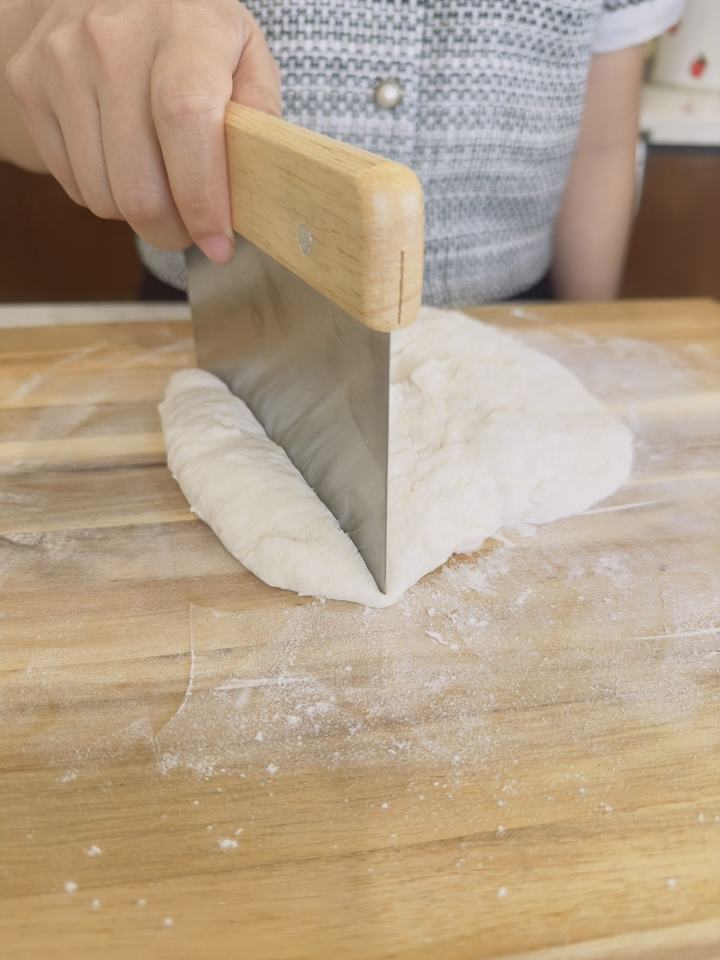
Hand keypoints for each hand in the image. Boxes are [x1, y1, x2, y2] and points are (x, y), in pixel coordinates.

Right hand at [5, 0, 280, 262]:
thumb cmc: (191, 35)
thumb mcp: (244, 55)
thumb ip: (259, 113)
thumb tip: (258, 180)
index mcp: (183, 28)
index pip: (185, 119)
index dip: (201, 197)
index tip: (218, 242)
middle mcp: (112, 39)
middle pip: (137, 182)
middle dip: (172, 230)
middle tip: (192, 230)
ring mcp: (61, 61)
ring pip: (102, 194)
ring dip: (138, 216)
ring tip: (161, 191)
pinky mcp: (29, 84)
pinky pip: (73, 184)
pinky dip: (104, 194)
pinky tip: (124, 165)